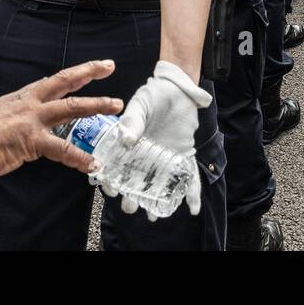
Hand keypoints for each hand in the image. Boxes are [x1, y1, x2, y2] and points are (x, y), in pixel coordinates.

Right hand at [0, 60, 121, 181]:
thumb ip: (9, 122)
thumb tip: (12, 131)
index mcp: (20, 98)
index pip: (53, 81)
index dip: (73, 73)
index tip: (90, 67)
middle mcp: (29, 104)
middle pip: (66, 82)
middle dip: (90, 72)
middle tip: (109, 65)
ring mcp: (32, 121)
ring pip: (72, 108)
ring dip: (97, 106)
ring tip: (116, 107)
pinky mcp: (31, 142)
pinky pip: (63, 149)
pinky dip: (80, 157)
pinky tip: (92, 163)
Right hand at [108, 61, 210, 217]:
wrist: (178, 88)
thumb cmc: (154, 95)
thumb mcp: (140, 105)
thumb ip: (132, 121)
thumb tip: (126, 140)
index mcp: (130, 145)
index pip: (118, 167)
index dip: (112, 181)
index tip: (111, 190)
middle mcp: (146, 155)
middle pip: (137, 181)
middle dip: (133, 197)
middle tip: (130, 207)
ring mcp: (166, 157)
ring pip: (161, 184)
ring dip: (158, 201)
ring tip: (154, 216)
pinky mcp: (184, 155)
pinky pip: (189, 176)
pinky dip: (192, 192)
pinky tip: (193, 208)